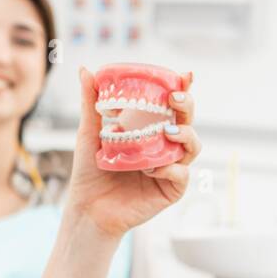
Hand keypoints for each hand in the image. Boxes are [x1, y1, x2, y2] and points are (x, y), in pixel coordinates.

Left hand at [64, 66, 201, 237]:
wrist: (87, 207)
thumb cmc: (90, 172)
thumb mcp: (89, 133)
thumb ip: (91, 103)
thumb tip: (84, 70)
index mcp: (150, 130)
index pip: (172, 106)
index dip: (183, 89)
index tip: (185, 75)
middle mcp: (164, 146)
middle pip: (187, 122)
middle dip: (187, 107)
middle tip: (175, 99)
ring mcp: (170, 167)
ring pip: (192, 146)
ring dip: (184, 136)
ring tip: (166, 133)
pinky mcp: (170, 190)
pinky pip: (181, 175)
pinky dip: (169, 169)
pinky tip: (149, 169)